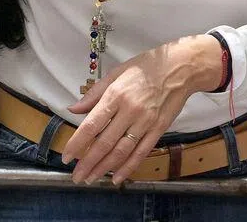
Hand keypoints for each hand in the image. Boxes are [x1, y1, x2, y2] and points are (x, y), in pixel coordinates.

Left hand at [63, 34, 222, 184]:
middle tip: (76, 176)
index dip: (78, 143)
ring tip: (91, 179)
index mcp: (115, 95)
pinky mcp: (159, 129)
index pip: (92, 125)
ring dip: (105, 168)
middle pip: (105, 143)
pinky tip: (117, 178)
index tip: (66, 156)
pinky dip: (129, 167)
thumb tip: (73, 109)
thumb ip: (94, 94)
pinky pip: (142, 152)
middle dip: (88, 162)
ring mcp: (146, 122)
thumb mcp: (115, 73)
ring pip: (122, 151)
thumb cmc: (145, 67)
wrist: (180, 68)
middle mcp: (130, 111)